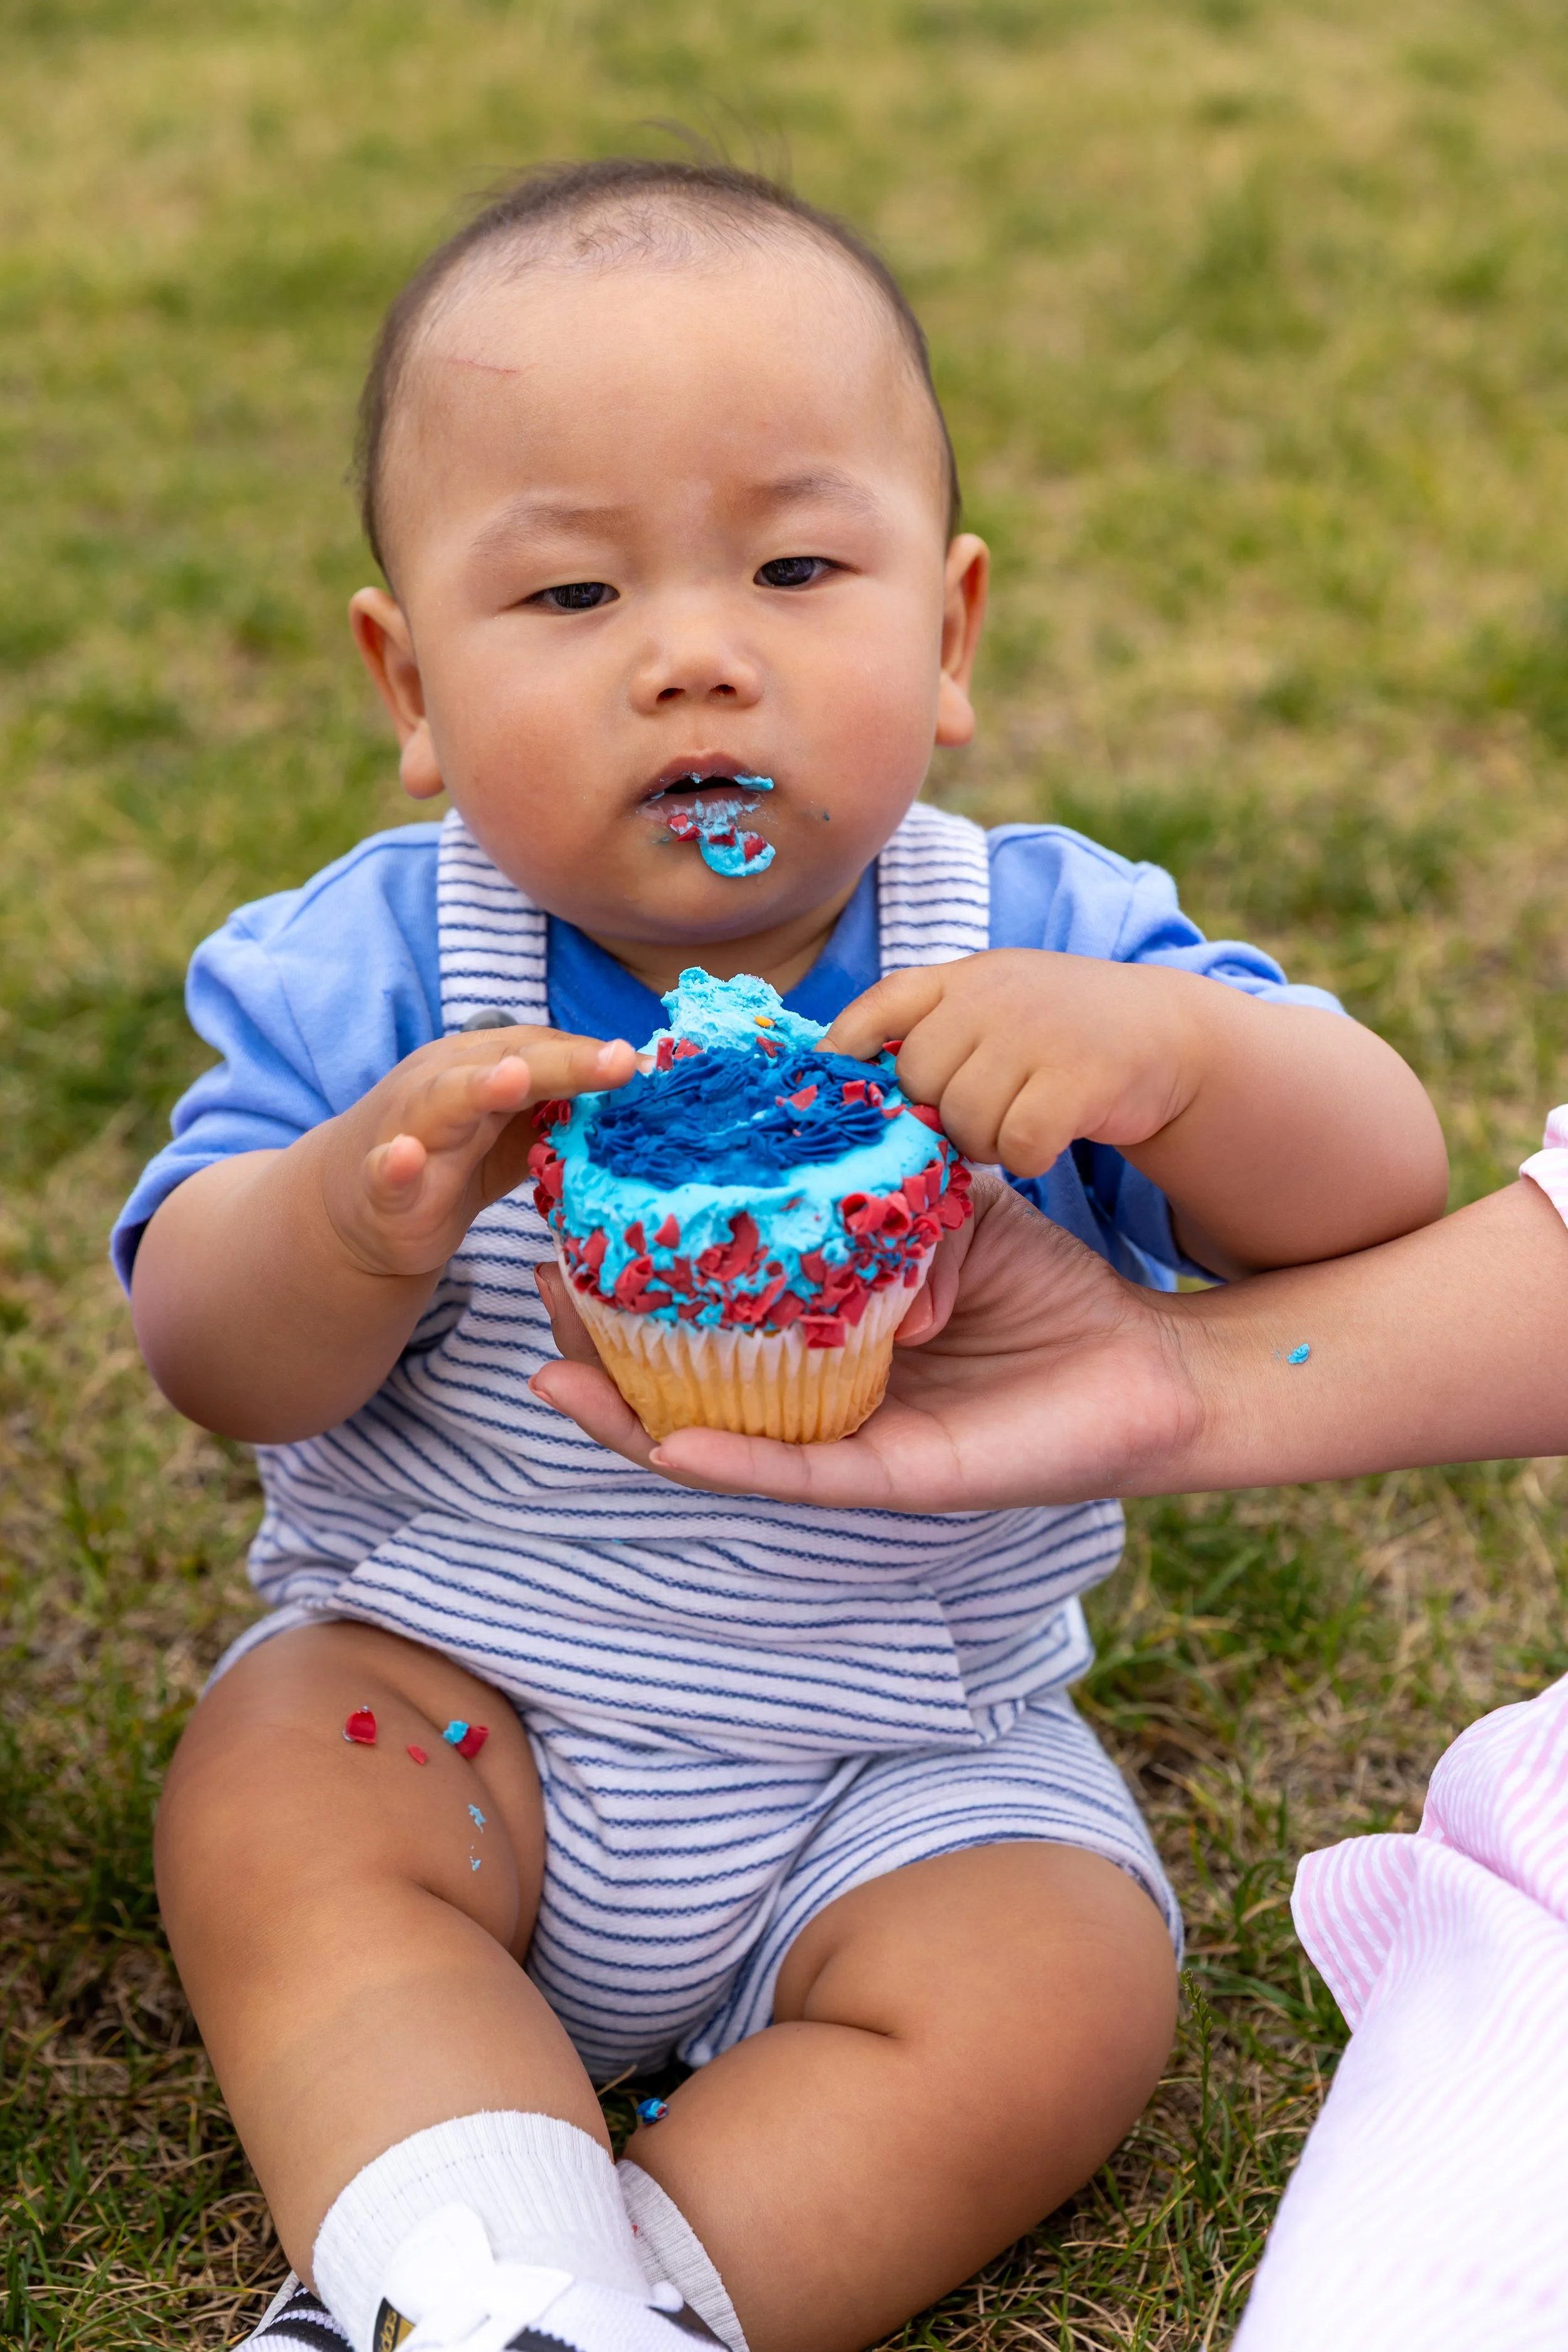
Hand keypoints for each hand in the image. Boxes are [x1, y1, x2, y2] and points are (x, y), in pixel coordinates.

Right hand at [318, 1026, 636, 1279]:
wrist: (358, 1206)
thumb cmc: (450, 1154)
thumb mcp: (513, 1128)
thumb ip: (563, 1108)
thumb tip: (639, 1089)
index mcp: (482, 1067)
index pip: (545, 1051)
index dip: (596, 1057)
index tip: (652, 1066)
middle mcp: (445, 1085)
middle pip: (509, 1064)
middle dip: (564, 1062)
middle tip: (620, 1061)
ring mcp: (408, 1130)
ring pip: (443, 1101)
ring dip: (479, 1088)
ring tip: (516, 1079)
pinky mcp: (380, 1185)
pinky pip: (385, 1170)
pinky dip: (394, 1163)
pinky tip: (405, 1155)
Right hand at [530, 1176, 1199, 1510]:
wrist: (1151, 1357)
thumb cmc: (1050, 1285)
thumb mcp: (945, 1206)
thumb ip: (874, 1171)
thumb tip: (797, 1111)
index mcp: (824, 1339)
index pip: (705, 1319)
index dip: (630, 1286)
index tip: (565, 1233)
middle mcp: (823, 1400)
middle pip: (684, 1389)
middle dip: (602, 1351)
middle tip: (535, 1302)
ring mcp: (853, 1446)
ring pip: (717, 1445)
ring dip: (630, 1419)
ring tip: (556, 1378)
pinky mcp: (899, 1478)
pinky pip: (799, 1475)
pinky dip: (732, 1463)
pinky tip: (665, 1441)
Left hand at [826, 950, 1197, 1177]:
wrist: (1164, 1032)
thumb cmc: (1057, 1031)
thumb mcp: (992, 1004)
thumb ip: (931, 1027)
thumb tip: (846, 1078)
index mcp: (963, 978)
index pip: (882, 1004)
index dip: (844, 1045)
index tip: (826, 1080)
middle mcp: (993, 997)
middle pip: (918, 1081)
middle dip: (939, 1114)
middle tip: (980, 1112)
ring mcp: (1037, 1033)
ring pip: (964, 1121)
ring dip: (987, 1141)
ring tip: (1017, 1119)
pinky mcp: (1079, 1079)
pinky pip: (1017, 1146)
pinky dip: (1029, 1156)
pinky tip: (1049, 1135)